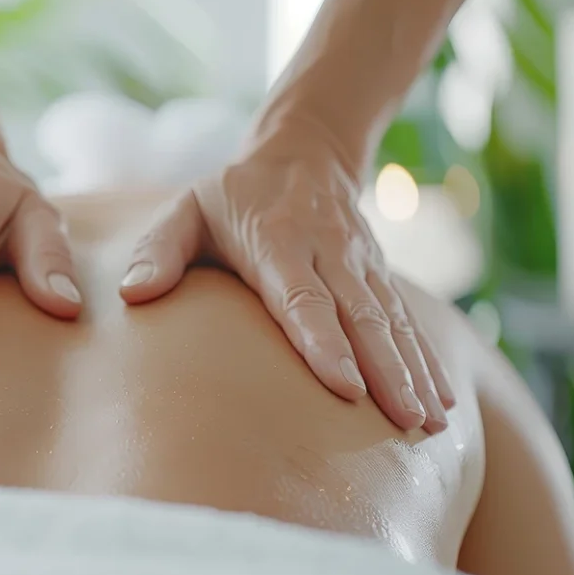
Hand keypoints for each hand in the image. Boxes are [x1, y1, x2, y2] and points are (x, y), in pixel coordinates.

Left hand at [118, 146, 454, 432]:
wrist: (303, 150)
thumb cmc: (232, 194)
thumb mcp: (186, 209)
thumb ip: (158, 251)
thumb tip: (132, 296)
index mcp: (276, 239)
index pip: (302, 296)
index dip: (323, 341)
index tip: (344, 386)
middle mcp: (327, 252)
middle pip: (360, 315)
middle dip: (384, 369)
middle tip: (403, 421)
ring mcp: (359, 262)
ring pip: (390, 320)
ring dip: (412, 371)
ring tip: (428, 423)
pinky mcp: (378, 273)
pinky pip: (407, 318)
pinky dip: (425, 358)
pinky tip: (442, 400)